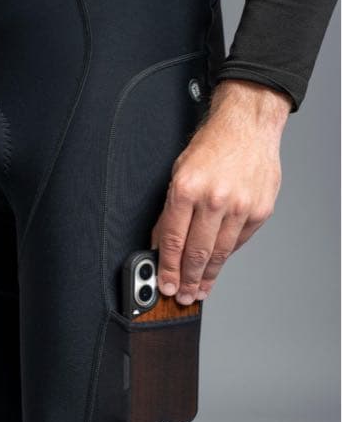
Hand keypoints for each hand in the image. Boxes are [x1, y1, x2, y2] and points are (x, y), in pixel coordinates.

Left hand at [150, 80, 292, 303]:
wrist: (248, 126)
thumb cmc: (212, 146)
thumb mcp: (179, 172)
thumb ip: (171, 210)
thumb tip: (162, 244)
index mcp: (187, 188)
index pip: (172, 240)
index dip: (167, 268)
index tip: (165, 284)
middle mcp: (214, 199)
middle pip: (196, 252)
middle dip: (187, 280)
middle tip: (182, 296)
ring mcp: (240, 206)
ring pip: (219, 252)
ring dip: (207, 275)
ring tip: (199, 290)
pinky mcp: (260, 210)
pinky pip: (238, 242)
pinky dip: (226, 255)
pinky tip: (218, 264)